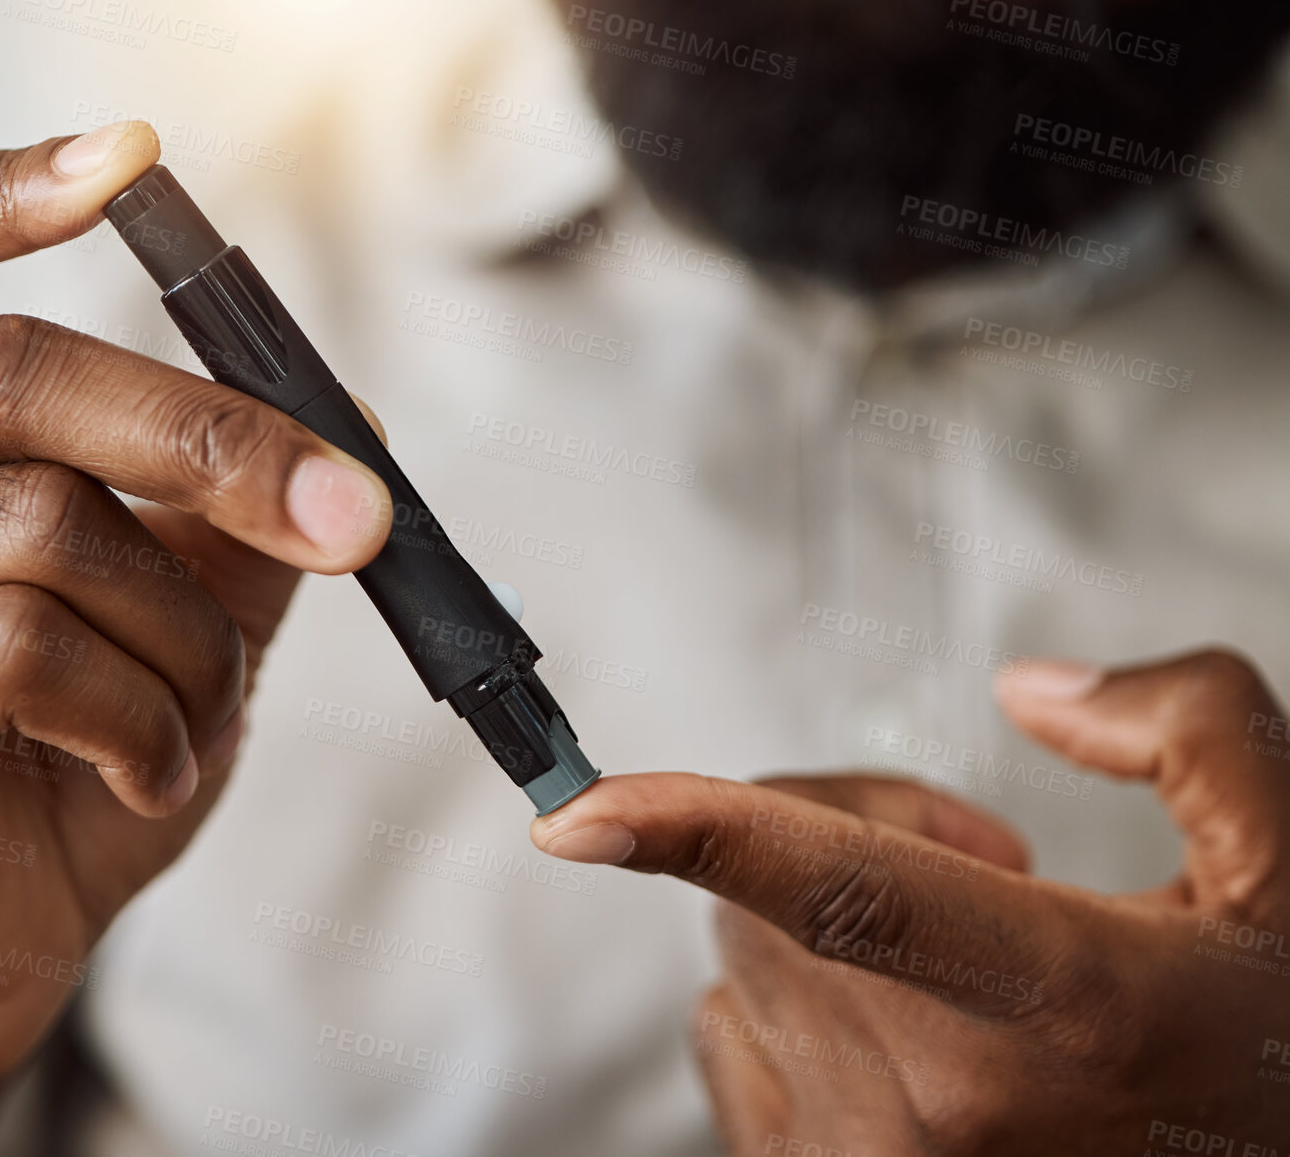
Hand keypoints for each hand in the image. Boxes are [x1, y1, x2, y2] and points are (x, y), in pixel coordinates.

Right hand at [0, 123, 391, 1151]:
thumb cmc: (68, 769)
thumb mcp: (179, 624)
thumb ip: (237, 521)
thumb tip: (357, 429)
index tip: (132, 161)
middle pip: (15, 371)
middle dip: (215, 440)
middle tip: (353, 518)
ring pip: (43, 528)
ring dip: (185, 635)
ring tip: (205, 717)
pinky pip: (18, 651)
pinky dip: (137, 718)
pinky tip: (149, 772)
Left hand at [532, 649, 1289, 1154]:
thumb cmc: (1263, 1045)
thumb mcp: (1285, 867)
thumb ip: (1187, 728)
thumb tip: (1035, 691)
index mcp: (1065, 1002)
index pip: (848, 895)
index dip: (699, 833)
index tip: (579, 811)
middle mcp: (952, 1108)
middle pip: (767, 899)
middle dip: (841, 837)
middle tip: (970, 861)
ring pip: (740, 965)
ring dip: (815, 928)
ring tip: (948, 962)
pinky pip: (724, 1038)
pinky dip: (785, 1006)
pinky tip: (900, 1034)